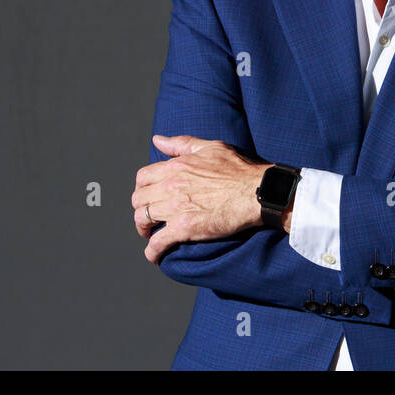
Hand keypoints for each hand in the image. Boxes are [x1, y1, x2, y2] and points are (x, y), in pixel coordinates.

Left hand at [133, 135, 267, 262]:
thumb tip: (157, 139)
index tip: (149, 195)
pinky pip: (157, 243)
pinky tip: (155, 255)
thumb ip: (181, 144)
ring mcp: (176, 208)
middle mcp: (171, 186)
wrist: (256, 192)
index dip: (142, 188)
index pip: (143, 177)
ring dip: (143, 229)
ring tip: (150, 235)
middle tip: (149, 217)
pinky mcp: (184, 228)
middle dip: (140, 209)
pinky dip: (152, 251)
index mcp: (176, 166)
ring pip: (143, 220)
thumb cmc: (238, 169)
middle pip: (139, 199)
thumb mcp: (210, 147)